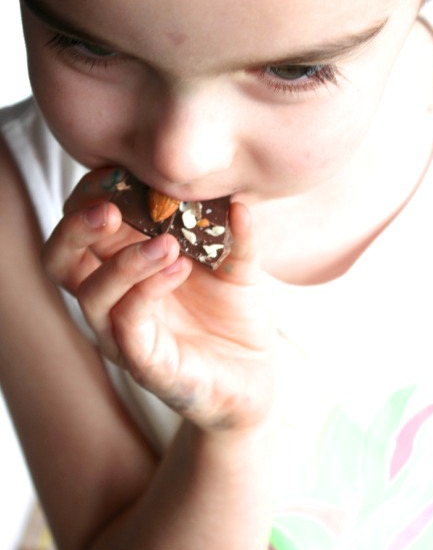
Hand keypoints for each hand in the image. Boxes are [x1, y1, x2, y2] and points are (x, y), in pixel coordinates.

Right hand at [42, 168, 274, 432]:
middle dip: (77, 226)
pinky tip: (179, 269)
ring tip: (168, 243)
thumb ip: (233, 234)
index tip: (120, 172)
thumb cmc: (233, 317)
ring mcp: (124, 334)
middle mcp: (113, 299)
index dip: (91, 195)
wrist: (254, 378)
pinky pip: (127, 327)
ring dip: (125, 261)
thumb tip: (237, 200)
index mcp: (123, 266)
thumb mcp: (238, 266)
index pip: (82, 226)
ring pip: (92, 294)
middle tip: (112, 208)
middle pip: (61, 259)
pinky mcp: (145, 363)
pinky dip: (147, 292)